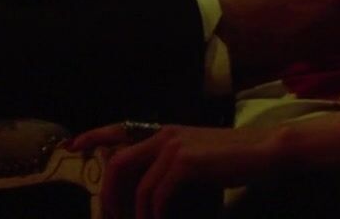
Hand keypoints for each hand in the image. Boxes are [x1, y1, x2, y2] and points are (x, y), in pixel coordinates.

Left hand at [68, 123, 279, 218]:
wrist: (265, 150)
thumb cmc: (234, 159)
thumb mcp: (197, 157)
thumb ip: (170, 163)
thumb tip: (144, 189)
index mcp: (165, 131)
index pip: (119, 129)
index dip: (94, 135)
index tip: (74, 145)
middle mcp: (165, 134)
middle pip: (118, 165)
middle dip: (109, 197)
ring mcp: (175, 147)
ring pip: (138, 188)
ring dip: (137, 215)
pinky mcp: (186, 162)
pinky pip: (157, 195)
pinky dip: (155, 215)